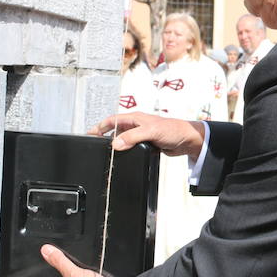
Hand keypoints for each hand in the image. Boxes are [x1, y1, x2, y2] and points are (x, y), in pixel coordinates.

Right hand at [89, 112, 206, 157]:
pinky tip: (121, 157)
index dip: (100, 127)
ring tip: (106, 154)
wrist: (187, 140)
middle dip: (104, 137)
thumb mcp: (150, 131)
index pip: (112, 120)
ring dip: (115, 146)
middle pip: (115, 130)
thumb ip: (132, 137)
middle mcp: (136, 126)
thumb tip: (116, 143)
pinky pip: (131, 148)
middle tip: (95, 146)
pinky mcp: (146, 144)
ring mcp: (140, 135)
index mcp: (135, 118)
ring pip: (123, 140)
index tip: (90, 134)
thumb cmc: (173, 130)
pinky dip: (125, 152)